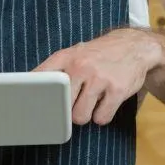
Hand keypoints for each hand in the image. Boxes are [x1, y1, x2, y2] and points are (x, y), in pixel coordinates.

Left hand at [34, 29, 163, 125]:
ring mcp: (99, 78)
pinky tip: (106, 102)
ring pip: (80, 116)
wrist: (135, 46)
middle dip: (66, 111)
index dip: (33, 95)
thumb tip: (30, 90)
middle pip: (60, 106)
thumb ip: (55, 69)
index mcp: (66, 57)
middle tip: (75, 102)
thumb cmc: (99, 54)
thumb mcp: (76, 52)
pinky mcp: (117, 90)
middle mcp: (81, 66)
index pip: (40, 78)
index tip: (30, 107)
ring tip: (92, 101)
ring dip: (85, 115)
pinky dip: (102, 116)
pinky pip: (101, 118)